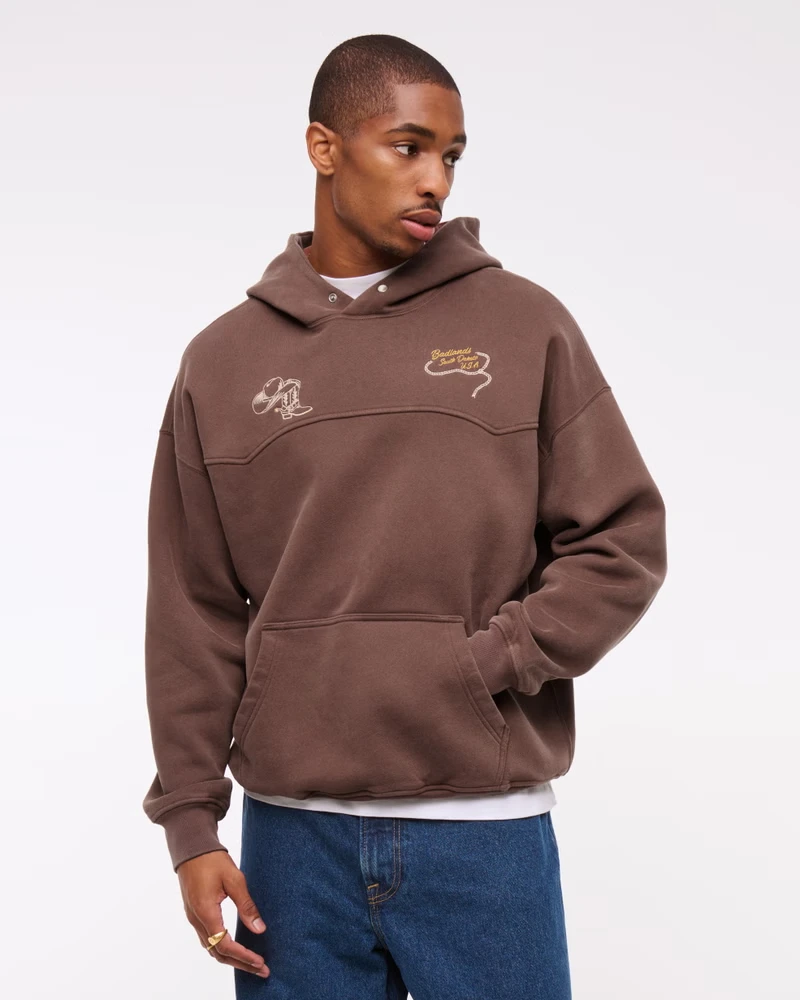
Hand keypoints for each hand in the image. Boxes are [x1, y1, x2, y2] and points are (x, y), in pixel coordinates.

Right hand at [178, 849, 269, 978]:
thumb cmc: (212, 860)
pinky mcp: (194, 914)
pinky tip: (235, 948)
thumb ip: (246, 905)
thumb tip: (259, 929)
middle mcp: (197, 920)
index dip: (243, 956)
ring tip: (252, 963)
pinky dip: (222, 949)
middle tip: (261, 969)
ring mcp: (193, 918)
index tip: (260, 962)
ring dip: (232, 959)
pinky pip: (208, 939)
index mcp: (206, 912)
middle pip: (217, 953)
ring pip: (211, 948)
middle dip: (240, 964)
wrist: (191, 848)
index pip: (225, 945)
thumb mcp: (234, 879)